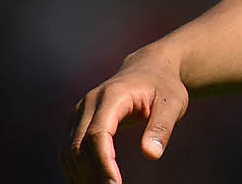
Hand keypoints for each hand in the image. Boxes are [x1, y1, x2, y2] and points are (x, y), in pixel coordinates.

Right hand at [62, 47, 190, 183]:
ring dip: (81, 176)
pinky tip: (91, 183)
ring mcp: (80, 111)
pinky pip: (69, 150)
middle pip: (79, 146)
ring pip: (70, 151)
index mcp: (112, 95)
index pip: (98, 134)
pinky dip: (76, 170)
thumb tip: (151, 155)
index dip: (103, 162)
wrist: (150, 68)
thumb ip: (162, 127)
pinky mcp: (77, 121)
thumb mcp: (173, 103)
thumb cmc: (164, 86)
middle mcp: (89, 102)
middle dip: (92, 174)